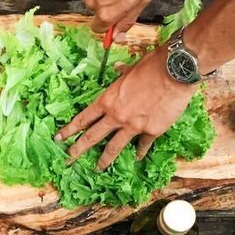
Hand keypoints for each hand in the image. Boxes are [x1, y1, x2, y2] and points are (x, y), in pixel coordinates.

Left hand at [55, 48, 197, 169]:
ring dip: (104, 159)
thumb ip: (121, 74)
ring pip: (114, 147)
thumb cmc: (152, 65)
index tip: (59, 138)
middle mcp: (117, 116)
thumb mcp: (131, 69)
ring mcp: (133, 126)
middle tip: (69, 159)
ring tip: (98, 168)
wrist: (176, 71)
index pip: (83, 118)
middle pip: (92, 137)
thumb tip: (117, 70)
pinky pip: (143, 145)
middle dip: (78, 149)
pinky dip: (140, 151)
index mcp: (108, 100)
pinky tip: (137, 157)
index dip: (69, 130)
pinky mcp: (152, 131)